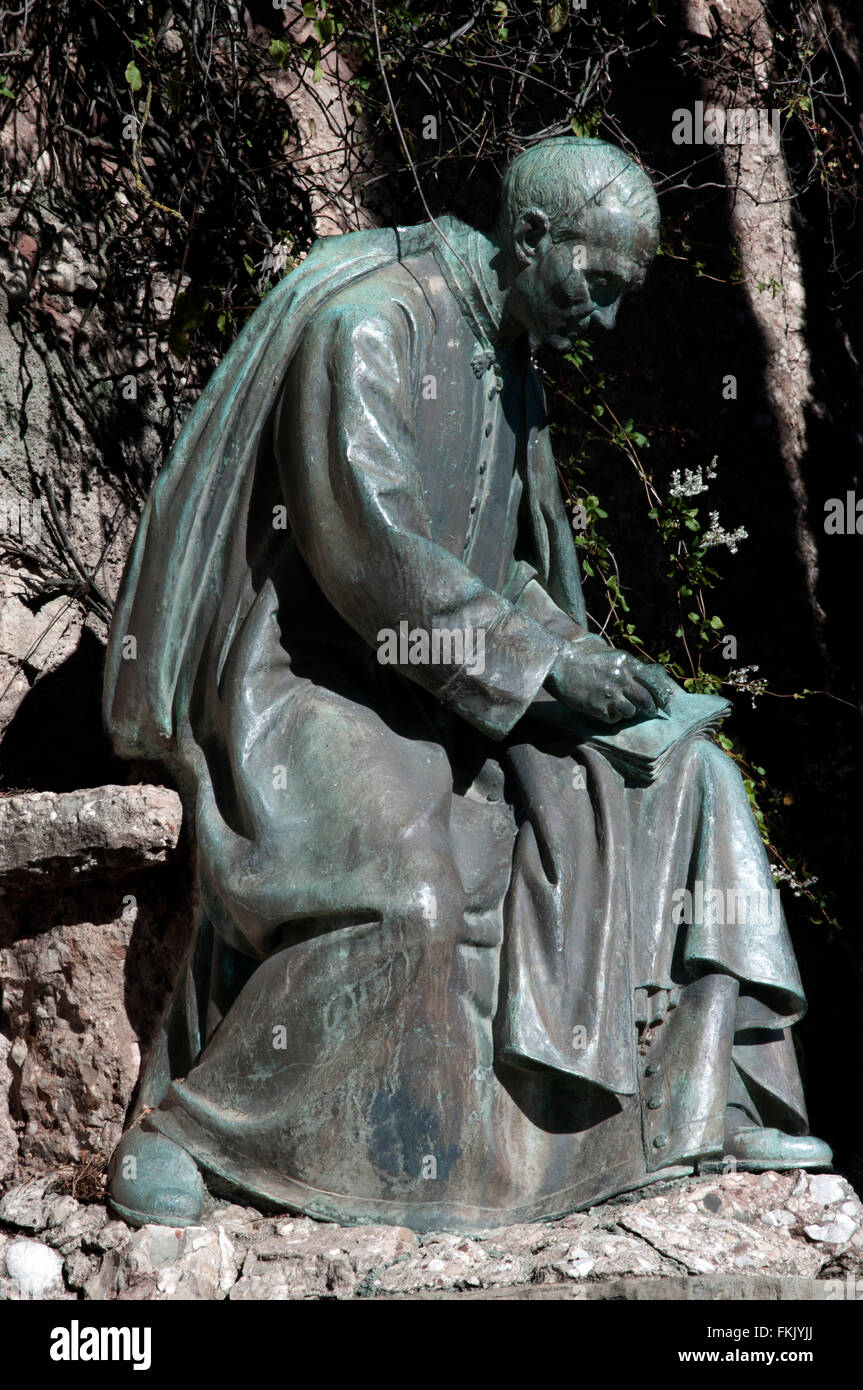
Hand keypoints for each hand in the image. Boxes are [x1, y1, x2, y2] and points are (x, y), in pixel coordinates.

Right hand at [545, 643, 666, 724]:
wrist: (556, 663)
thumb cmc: (579, 654)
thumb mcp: (606, 651)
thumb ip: (625, 663)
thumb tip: (645, 674)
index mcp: (626, 662)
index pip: (653, 682)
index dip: (662, 695)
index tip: (666, 703)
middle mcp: (622, 678)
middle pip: (646, 700)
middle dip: (651, 708)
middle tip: (652, 713)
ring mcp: (610, 694)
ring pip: (631, 711)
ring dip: (627, 711)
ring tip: (619, 707)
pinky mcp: (598, 707)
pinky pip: (613, 718)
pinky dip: (611, 717)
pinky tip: (603, 710)